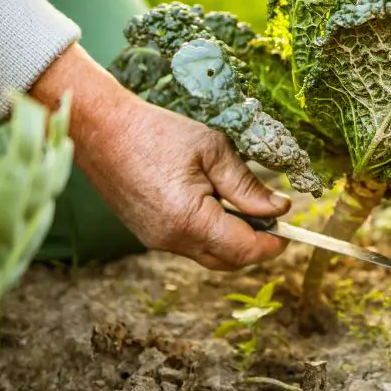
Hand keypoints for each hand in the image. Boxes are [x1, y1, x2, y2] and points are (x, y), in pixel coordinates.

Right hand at [30, 44, 290, 270]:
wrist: (102, 130)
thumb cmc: (158, 133)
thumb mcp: (213, 150)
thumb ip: (247, 185)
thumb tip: (278, 209)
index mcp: (190, 220)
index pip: (244, 250)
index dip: (272, 244)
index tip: (289, 229)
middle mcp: (171, 240)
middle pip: (228, 261)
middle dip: (256, 245)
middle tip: (272, 216)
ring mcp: (156, 240)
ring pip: (209, 255)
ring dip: (233, 240)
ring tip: (244, 205)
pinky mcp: (148, 234)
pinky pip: (190, 245)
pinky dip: (211, 234)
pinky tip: (216, 204)